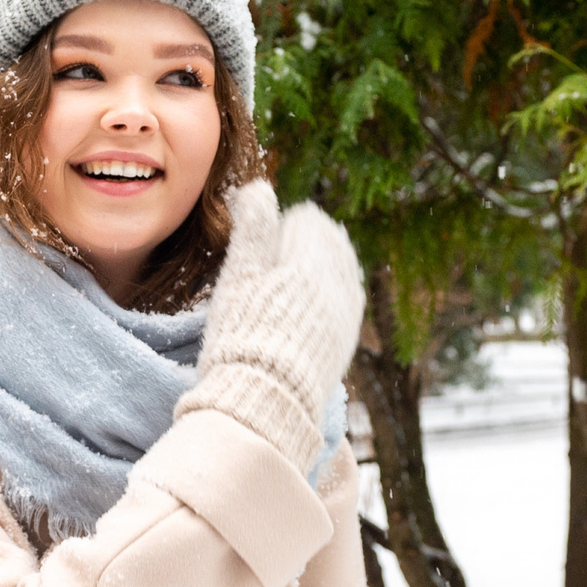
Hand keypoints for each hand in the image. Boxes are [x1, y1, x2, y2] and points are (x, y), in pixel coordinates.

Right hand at [175, 181, 365, 466]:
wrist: (266, 400)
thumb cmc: (244, 334)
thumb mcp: (239, 275)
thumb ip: (253, 228)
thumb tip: (260, 187)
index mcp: (314, 258)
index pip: (306, 219)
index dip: (279, 225)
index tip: (259, 241)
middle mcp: (341, 280)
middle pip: (328, 243)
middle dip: (303, 245)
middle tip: (271, 263)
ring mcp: (347, 311)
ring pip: (340, 271)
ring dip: (318, 269)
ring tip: (287, 285)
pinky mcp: (347, 339)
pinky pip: (345, 301)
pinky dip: (327, 296)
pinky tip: (305, 309)